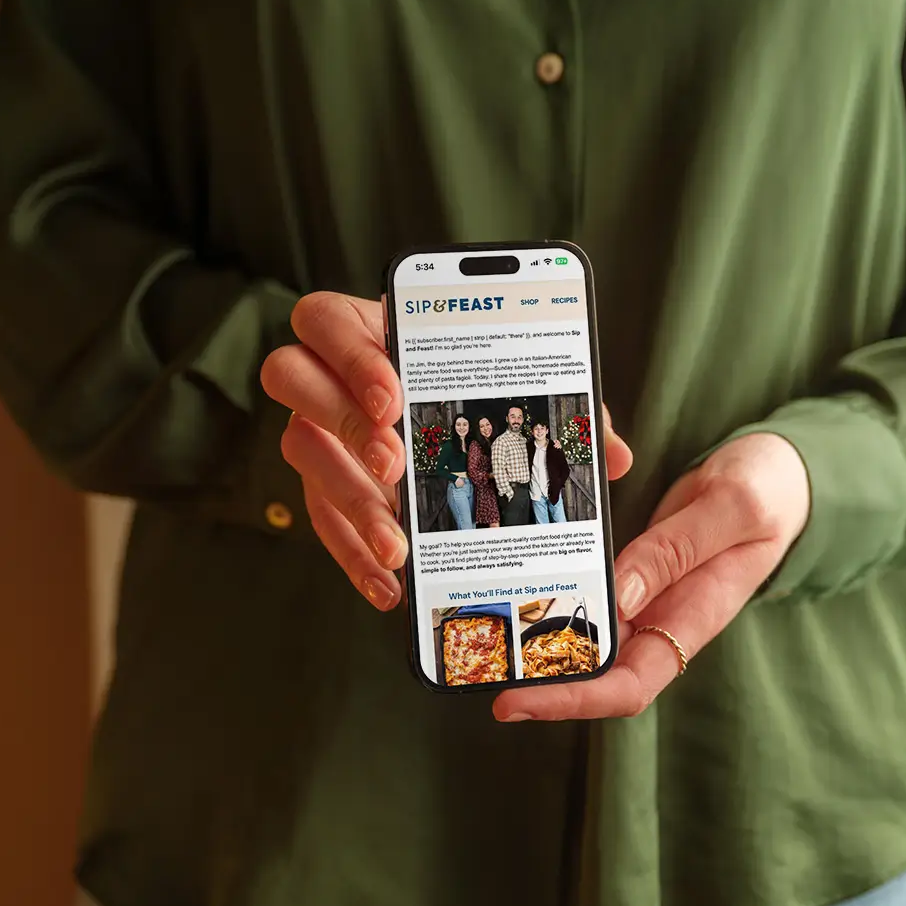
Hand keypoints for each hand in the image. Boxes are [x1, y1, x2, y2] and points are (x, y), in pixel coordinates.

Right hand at [260, 293, 633, 609]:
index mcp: (369, 329)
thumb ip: (561, 410)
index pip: (325, 320)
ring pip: (300, 452)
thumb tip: (614, 455)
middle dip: (343, 421)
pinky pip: (319, 519)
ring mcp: (318, 432)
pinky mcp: (323, 487)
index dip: (350, 354)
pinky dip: (353, 555)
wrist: (452, 433)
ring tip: (399, 542)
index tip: (395, 396)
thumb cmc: (481, 395)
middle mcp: (327, 375)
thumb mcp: (522, 392)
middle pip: (290, 376)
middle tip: (397, 464)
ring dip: (349, 499)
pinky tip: (392, 584)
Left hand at [493, 432, 809, 721]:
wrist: (783, 474)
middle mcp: (665, 618)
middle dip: (534, 678)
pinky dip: (551, 598)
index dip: (573, 701)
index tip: (516, 702)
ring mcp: (647, 598)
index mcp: (696, 615)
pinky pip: (586, 596)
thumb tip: (620, 596)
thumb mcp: (734, 506)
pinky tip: (512, 586)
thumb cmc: (771, 491)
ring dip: (535, 641)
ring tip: (479, 631)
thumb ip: (679, 547)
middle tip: (475, 666)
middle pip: (594, 672)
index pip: (630, 684)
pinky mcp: (633, 574)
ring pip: (583, 636)